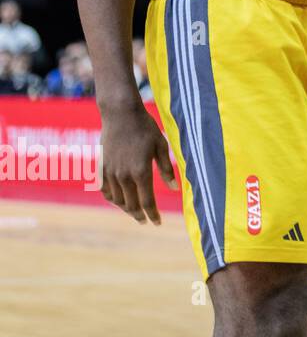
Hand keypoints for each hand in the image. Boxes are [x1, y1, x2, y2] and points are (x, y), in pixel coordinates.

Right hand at [98, 95, 177, 224]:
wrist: (120, 114)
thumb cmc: (145, 128)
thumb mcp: (161, 147)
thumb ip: (167, 169)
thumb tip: (175, 188)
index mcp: (141, 172)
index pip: (147, 202)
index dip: (153, 215)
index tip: (158, 223)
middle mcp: (123, 176)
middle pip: (131, 204)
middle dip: (140, 215)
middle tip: (146, 220)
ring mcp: (110, 172)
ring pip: (117, 200)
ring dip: (126, 209)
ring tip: (135, 212)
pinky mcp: (101, 167)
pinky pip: (105, 190)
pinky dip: (112, 199)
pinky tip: (119, 200)